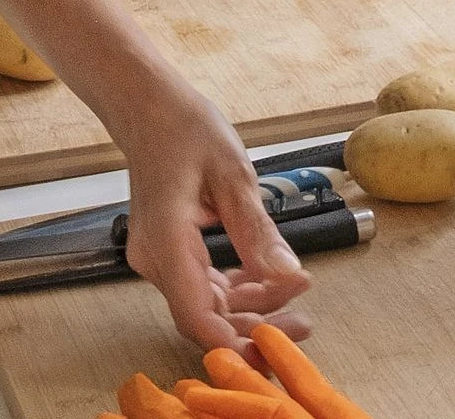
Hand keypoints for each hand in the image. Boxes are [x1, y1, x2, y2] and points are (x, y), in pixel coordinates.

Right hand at [111, 88, 312, 353]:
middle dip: (255, 325)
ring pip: (206, 305)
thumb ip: (258, 231)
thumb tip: (289, 276)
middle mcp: (155, 259)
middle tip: (305, 321)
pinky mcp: (168, 255)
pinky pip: (203, 286)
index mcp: (167, 240)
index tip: (280, 344)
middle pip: (204, 317)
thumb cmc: (187, 130)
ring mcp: (159, 259)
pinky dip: (237, 288)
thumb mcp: (234, 174)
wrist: (148, 109)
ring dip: (251, 306)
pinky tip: (269, 278)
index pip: (196, 314)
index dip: (236, 340)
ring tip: (297, 291)